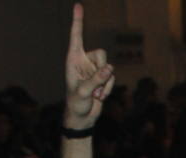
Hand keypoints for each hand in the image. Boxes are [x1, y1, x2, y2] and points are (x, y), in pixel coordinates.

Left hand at [64, 3, 113, 128]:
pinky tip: (99, 97)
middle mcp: (84, 62)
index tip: (78, 5)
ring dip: (104, 83)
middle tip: (95, 86)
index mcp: (73, 59)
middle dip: (101, 69)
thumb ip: (96, 79)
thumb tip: (110, 68)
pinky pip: (112, 78)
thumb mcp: (84, 92)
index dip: (78, 21)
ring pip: (108, 67)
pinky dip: (107, 88)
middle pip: (101, 54)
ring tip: (95, 94)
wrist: (82, 117)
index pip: (76, 37)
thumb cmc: (76, 103)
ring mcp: (94, 70)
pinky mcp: (102, 78)